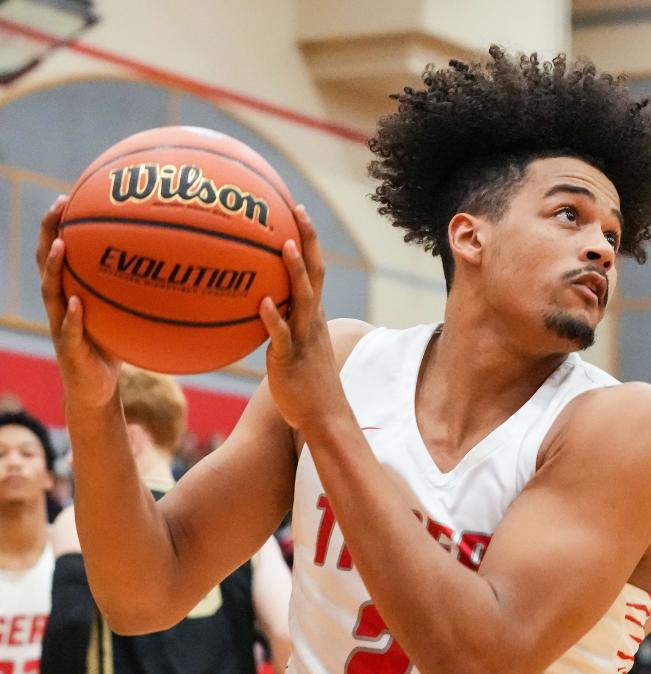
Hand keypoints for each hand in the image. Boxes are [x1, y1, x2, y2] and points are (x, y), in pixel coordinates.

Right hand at [36, 195, 122, 410]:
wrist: (96, 390)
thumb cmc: (113, 346)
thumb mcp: (126, 313)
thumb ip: (138, 291)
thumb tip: (175, 266)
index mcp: (70, 292)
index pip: (60, 251)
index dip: (60, 225)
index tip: (69, 196)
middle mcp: (60, 304)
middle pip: (47, 262)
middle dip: (49, 232)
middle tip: (58, 206)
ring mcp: (60, 326)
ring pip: (51, 292)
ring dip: (54, 268)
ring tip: (61, 246)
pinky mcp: (68, 351)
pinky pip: (69, 331)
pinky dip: (73, 316)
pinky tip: (77, 303)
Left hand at [259, 205, 348, 436]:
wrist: (323, 416)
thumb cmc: (305, 384)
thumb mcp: (295, 347)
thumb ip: (280, 324)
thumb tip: (257, 305)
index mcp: (313, 315)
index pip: (315, 270)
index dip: (308, 240)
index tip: (297, 211)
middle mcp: (312, 320)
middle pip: (315, 272)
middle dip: (307, 240)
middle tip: (297, 210)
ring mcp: (303, 338)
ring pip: (303, 298)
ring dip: (295, 271)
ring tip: (284, 245)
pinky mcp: (290, 358)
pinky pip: (282, 335)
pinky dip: (274, 318)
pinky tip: (263, 302)